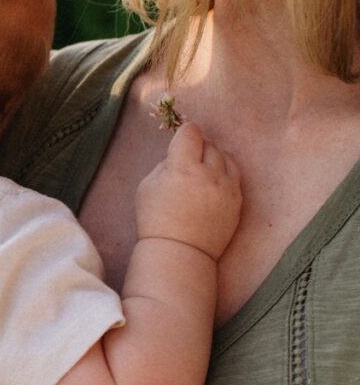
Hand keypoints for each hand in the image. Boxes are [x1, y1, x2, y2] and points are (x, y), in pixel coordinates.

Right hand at [136, 122, 242, 259]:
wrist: (180, 251)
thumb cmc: (156, 219)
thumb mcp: (147, 185)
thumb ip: (165, 164)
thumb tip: (179, 155)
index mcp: (183, 168)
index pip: (191, 133)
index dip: (184, 132)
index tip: (181, 139)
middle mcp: (209, 174)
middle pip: (209, 144)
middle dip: (198, 146)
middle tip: (188, 157)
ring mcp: (227, 188)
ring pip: (225, 157)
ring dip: (213, 157)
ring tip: (202, 169)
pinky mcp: (238, 200)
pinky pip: (234, 174)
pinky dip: (224, 172)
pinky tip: (212, 181)